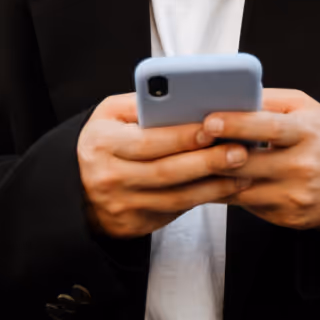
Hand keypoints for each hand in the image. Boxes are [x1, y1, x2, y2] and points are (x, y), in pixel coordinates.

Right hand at [77, 93, 253, 239]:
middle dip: (208, 161)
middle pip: (166, 171)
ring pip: (176, 196)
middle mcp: (111, 177)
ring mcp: (123, 204)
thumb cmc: (102, 142)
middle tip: (240, 151)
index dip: (183, 136)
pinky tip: (226, 187)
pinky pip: (175, 210)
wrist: (76, 188)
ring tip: (243, 172)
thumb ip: (141, 103)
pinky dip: (203, 198)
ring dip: (214, 185)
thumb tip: (183, 96)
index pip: (149, 141)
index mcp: (103, 143)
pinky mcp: (135, 223)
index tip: (214, 127)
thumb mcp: (108, 115)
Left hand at [202, 88, 319, 229]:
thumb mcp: (307, 109)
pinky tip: (213, 183)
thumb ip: (270, 100)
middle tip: (188, 144)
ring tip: (192, 163)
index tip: (209, 121)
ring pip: (241, 188)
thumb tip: (233, 95)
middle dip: (214, 154)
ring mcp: (294, 195)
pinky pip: (247, 206)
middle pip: (248, 163)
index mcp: (307, 132)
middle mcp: (302, 166)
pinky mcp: (287, 217)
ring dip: (213, 177)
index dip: (236, 124)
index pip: (268, 127)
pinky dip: (227, 194)